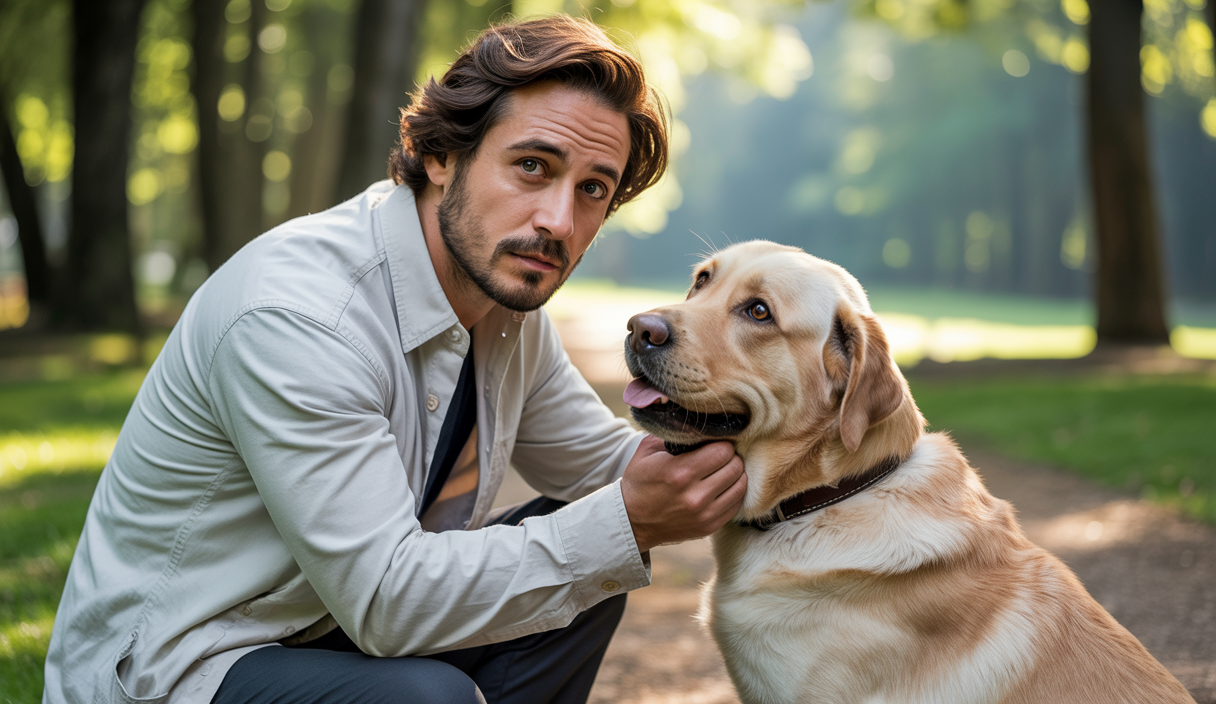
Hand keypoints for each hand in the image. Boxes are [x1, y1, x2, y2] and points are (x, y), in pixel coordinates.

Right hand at [620, 436, 745, 553]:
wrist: (632, 521)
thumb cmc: (640, 482)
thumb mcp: (647, 450)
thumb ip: (674, 434)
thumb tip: (699, 424)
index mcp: (680, 472)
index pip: (723, 450)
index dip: (721, 443)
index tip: (714, 443)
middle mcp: (695, 496)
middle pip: (735, 466)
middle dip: (730, 457)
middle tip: (720, 455)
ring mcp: (705, 514)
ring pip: (740, 485)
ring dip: (735, 474)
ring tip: (723, 469)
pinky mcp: (710, 527)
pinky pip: (737, 504)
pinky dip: (734, 491)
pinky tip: (723, 486)